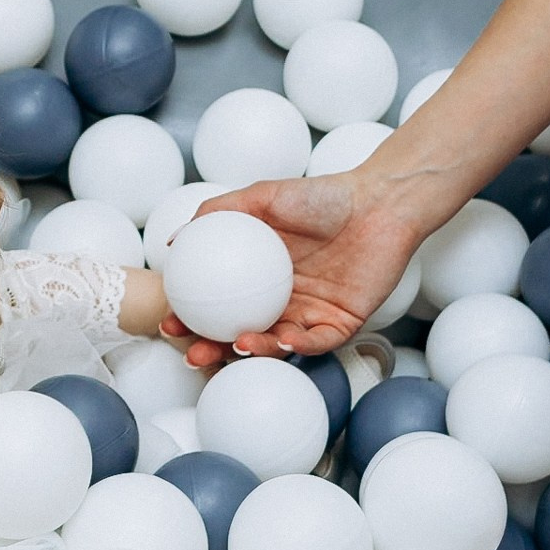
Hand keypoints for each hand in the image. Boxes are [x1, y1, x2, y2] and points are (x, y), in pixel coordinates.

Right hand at [167, 172, 414, 365]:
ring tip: (237, 346)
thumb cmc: (322, 196)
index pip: (220, 305)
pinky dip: (301, 346)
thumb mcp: (262, 196)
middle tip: (194, 353)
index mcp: (260, 276)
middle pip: (241, 333)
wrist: (378, 202)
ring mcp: (311, 313)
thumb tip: (174, 241)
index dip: (193, 318)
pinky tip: (284, 342)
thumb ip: (217, 212)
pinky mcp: (342, 323)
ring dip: (256, 350)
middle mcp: (282, 299)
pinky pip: (319, 342)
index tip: (170, 322)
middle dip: (215, 350)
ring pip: (277, 343)